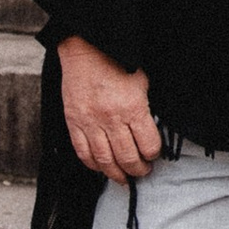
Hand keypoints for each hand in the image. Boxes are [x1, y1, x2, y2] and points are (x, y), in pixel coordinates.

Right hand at [60, 33, 160, 183]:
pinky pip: (83, 152)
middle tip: (142, 172)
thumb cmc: (117, 63)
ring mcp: (90, 122)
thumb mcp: (142, 83)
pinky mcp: (73, 122)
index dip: (154, 155)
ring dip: (116, 174)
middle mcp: (111, 118)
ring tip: (124, 178)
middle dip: (138, 170)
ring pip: (105, 161)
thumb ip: (145, 110)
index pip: (148, 145)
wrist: (86, 49)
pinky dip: (93, 165)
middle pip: (127, 158)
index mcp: (133, 107)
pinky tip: (102, 168)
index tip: (154, 156)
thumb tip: (150, 135)